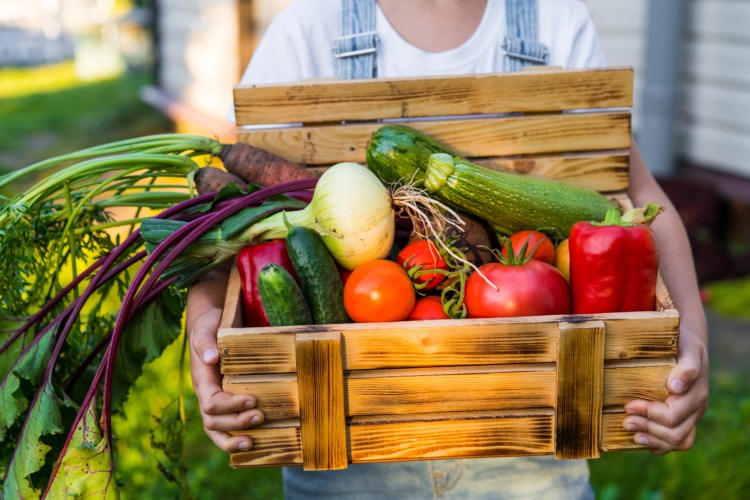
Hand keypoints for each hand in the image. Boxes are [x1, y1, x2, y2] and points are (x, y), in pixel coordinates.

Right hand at [187, 271, 264, 452]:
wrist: (212, 321)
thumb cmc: (210, 324)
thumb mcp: (206, 327)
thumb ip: (205, 341)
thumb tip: (211, 359)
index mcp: (202, 380)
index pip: (211, 403)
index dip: (231, 406)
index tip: (253, 400)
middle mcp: (207, 393)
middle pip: (214, 421)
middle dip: (236, 423)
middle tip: (261, 417)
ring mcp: (215, 398)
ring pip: (216, 429)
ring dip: (233, 439)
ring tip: (254, 443)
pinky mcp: (226, 399)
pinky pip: (226, 425)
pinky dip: (236, 436)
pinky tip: (255, 441)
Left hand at [622, 327, 708, 453]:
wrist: (688, 344)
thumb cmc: (683, 344)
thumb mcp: (687, 349)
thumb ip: (686, 368)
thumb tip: (675, 388)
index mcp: (695, 394)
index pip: (672, 415)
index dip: (649, 414)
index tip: (628, 406)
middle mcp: (696, 408)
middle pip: (675, 432)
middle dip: (647, 428)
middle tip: (625, 421)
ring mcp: (691, 416)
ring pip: (679, 441)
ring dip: (653, 439)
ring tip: (632, 433)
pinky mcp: (684, 419)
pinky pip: (678, 442)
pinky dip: (660, 444)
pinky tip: (642, 439)